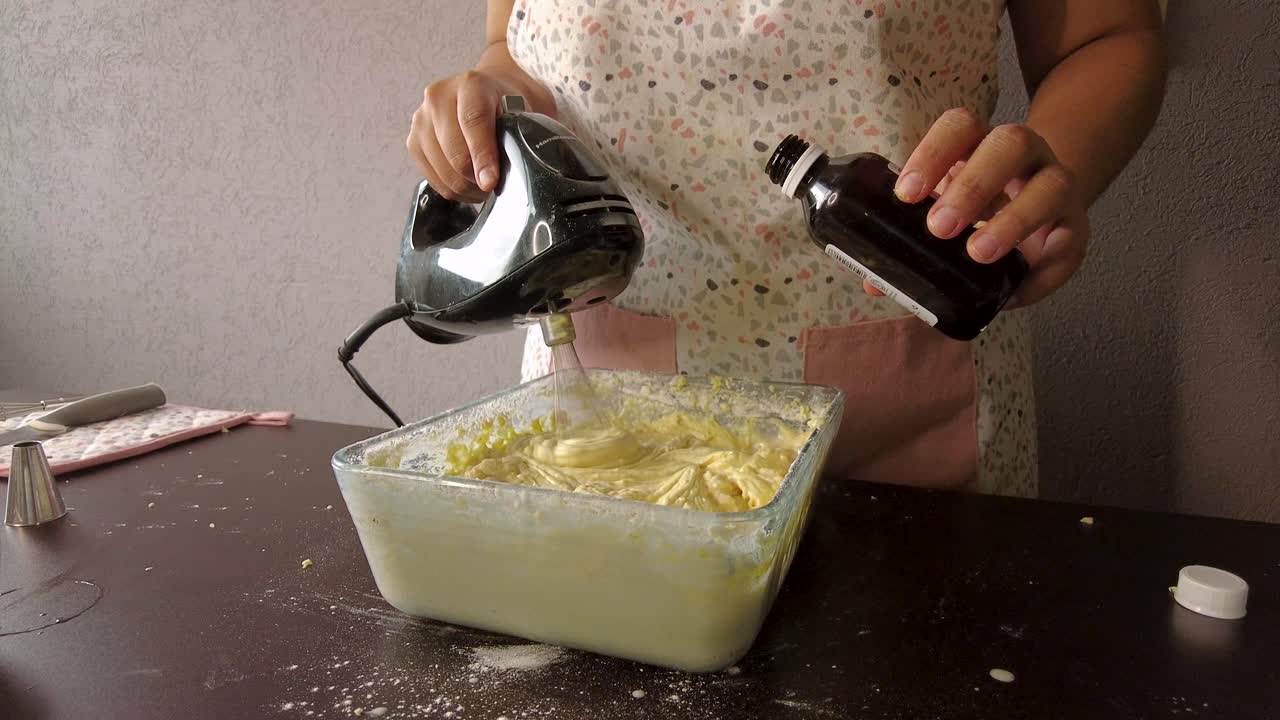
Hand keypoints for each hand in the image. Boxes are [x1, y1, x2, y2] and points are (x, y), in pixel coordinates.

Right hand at [407, 70, 524, 202]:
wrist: (486, 95)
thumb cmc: (506, 106)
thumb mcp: (520, 113)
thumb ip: (517, 136)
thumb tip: (515, 167)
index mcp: (471, 84)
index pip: (473, 120)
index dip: (483, 155)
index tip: (490, 182)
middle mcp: (439, 97)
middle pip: (454, 152)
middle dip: (477, 179)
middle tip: (495, 186)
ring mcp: (421, 119)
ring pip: (443, 170)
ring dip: (466, 187)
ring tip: (483, 185)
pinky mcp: (413, 142)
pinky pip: (432, 178)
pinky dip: (452, 189)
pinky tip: (467, 184)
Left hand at [874, 108, 1089, 306]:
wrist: (1040, 209)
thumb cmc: (979, 209)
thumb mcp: (943, 212)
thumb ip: (910, 238)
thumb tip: (872, 283)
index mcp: (980, 142)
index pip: (960, 126)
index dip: (934, 153)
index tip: (906, 194)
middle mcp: (1024, 154)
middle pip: (1009, 144)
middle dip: (973, 184)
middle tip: (939, 227)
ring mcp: (1056, 184)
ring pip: (1050, 185)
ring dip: (1013, 220)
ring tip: (978, 253)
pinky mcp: (1076, 226)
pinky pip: (1069, 242)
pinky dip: (1043, 270)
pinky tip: (1017, 289)